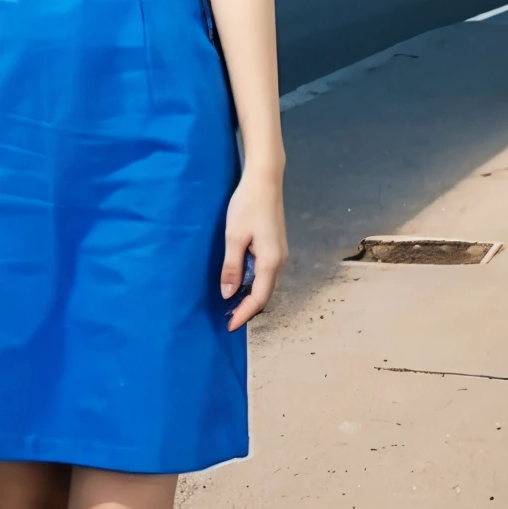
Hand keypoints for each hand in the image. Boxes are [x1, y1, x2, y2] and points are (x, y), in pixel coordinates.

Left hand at [220, 167, 285, 331]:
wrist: (265, 181)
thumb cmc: (247, 205)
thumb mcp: (234, 237)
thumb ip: (231, 267)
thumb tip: (228, 294)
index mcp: (271, 261)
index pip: (258, 298)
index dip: (244, 314)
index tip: (230, 327)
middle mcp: (280, 261)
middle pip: (265, 294)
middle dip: (247, 309)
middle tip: (227, 319)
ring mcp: (279, 254)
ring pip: (266, 284)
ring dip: (250, 297)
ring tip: (231, 305)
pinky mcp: (275, 247)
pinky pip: (265, 273)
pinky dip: (253, 283)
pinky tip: (240, 283)